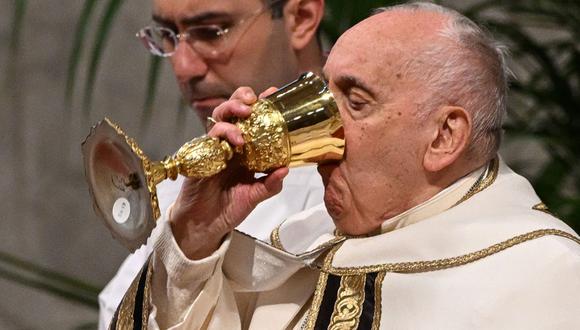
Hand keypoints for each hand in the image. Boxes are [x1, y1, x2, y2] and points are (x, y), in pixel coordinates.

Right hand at [170, 87, 287, 259]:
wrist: (206, 225)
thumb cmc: (229, 208)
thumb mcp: (255, 196)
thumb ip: (270, 184)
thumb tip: (286, 169)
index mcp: (245, 150)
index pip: (253, 120)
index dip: (262, 104)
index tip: (273, 92)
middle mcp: (229, 144)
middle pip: (233, 110)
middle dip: (242, 98)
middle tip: (253, 100)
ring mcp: (214, 148)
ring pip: (219, 118)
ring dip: (232, 111)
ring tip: (245, 115)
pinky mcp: (201, 156)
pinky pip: (209, 138)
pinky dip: (222, 134)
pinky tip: (235, 141)